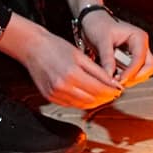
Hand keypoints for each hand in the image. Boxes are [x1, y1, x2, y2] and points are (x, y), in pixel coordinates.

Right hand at [0, 16, 122, 109]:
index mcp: (72, 74)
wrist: (33, 48)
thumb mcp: (80, 55)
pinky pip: (71, 104)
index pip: (99, 89)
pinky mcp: (50, 97)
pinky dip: (83, 102)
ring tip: (104, 95)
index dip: (112, 91)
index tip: (119, 89)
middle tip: (114, 93)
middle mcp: (62, 86)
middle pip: (92, 99)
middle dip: (106, 97)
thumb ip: (97, 71)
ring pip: (82, 105)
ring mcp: (55, 94)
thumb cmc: (55, 47)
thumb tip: (113, 82)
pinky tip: (89, 96)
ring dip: (95, 102)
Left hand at [81, 11, 152, 86]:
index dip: (131, 72)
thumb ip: (107, 58)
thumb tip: (109, 76)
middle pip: (148, 67)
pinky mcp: (130, 60)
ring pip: (142, 72)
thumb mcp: (101, 40)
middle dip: (136, 77)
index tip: (119, 80)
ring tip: (113, 79)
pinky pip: (133, 73)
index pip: (140, 59)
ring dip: (130, 79)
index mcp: (138, 37)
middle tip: (119, 82)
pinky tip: (112, 77)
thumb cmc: (98, 25)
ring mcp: (137, 54)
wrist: (92, 22)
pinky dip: (125, 77)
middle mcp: (141, 46)